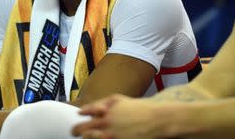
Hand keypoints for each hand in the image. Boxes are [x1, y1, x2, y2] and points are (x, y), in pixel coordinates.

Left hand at [72, 94, 188, 138]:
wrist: (157, 119)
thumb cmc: (138, 108)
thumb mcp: (117, 99)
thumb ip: (99, 103)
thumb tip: (82, 111)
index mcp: (104, 114)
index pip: (82, 122)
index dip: (77, 126)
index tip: (77, 127)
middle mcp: (106, 127)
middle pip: (83, 134)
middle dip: (78, 133)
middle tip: (77, 134)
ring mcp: (113, 137)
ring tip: (91, 137)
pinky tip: (106, 138)